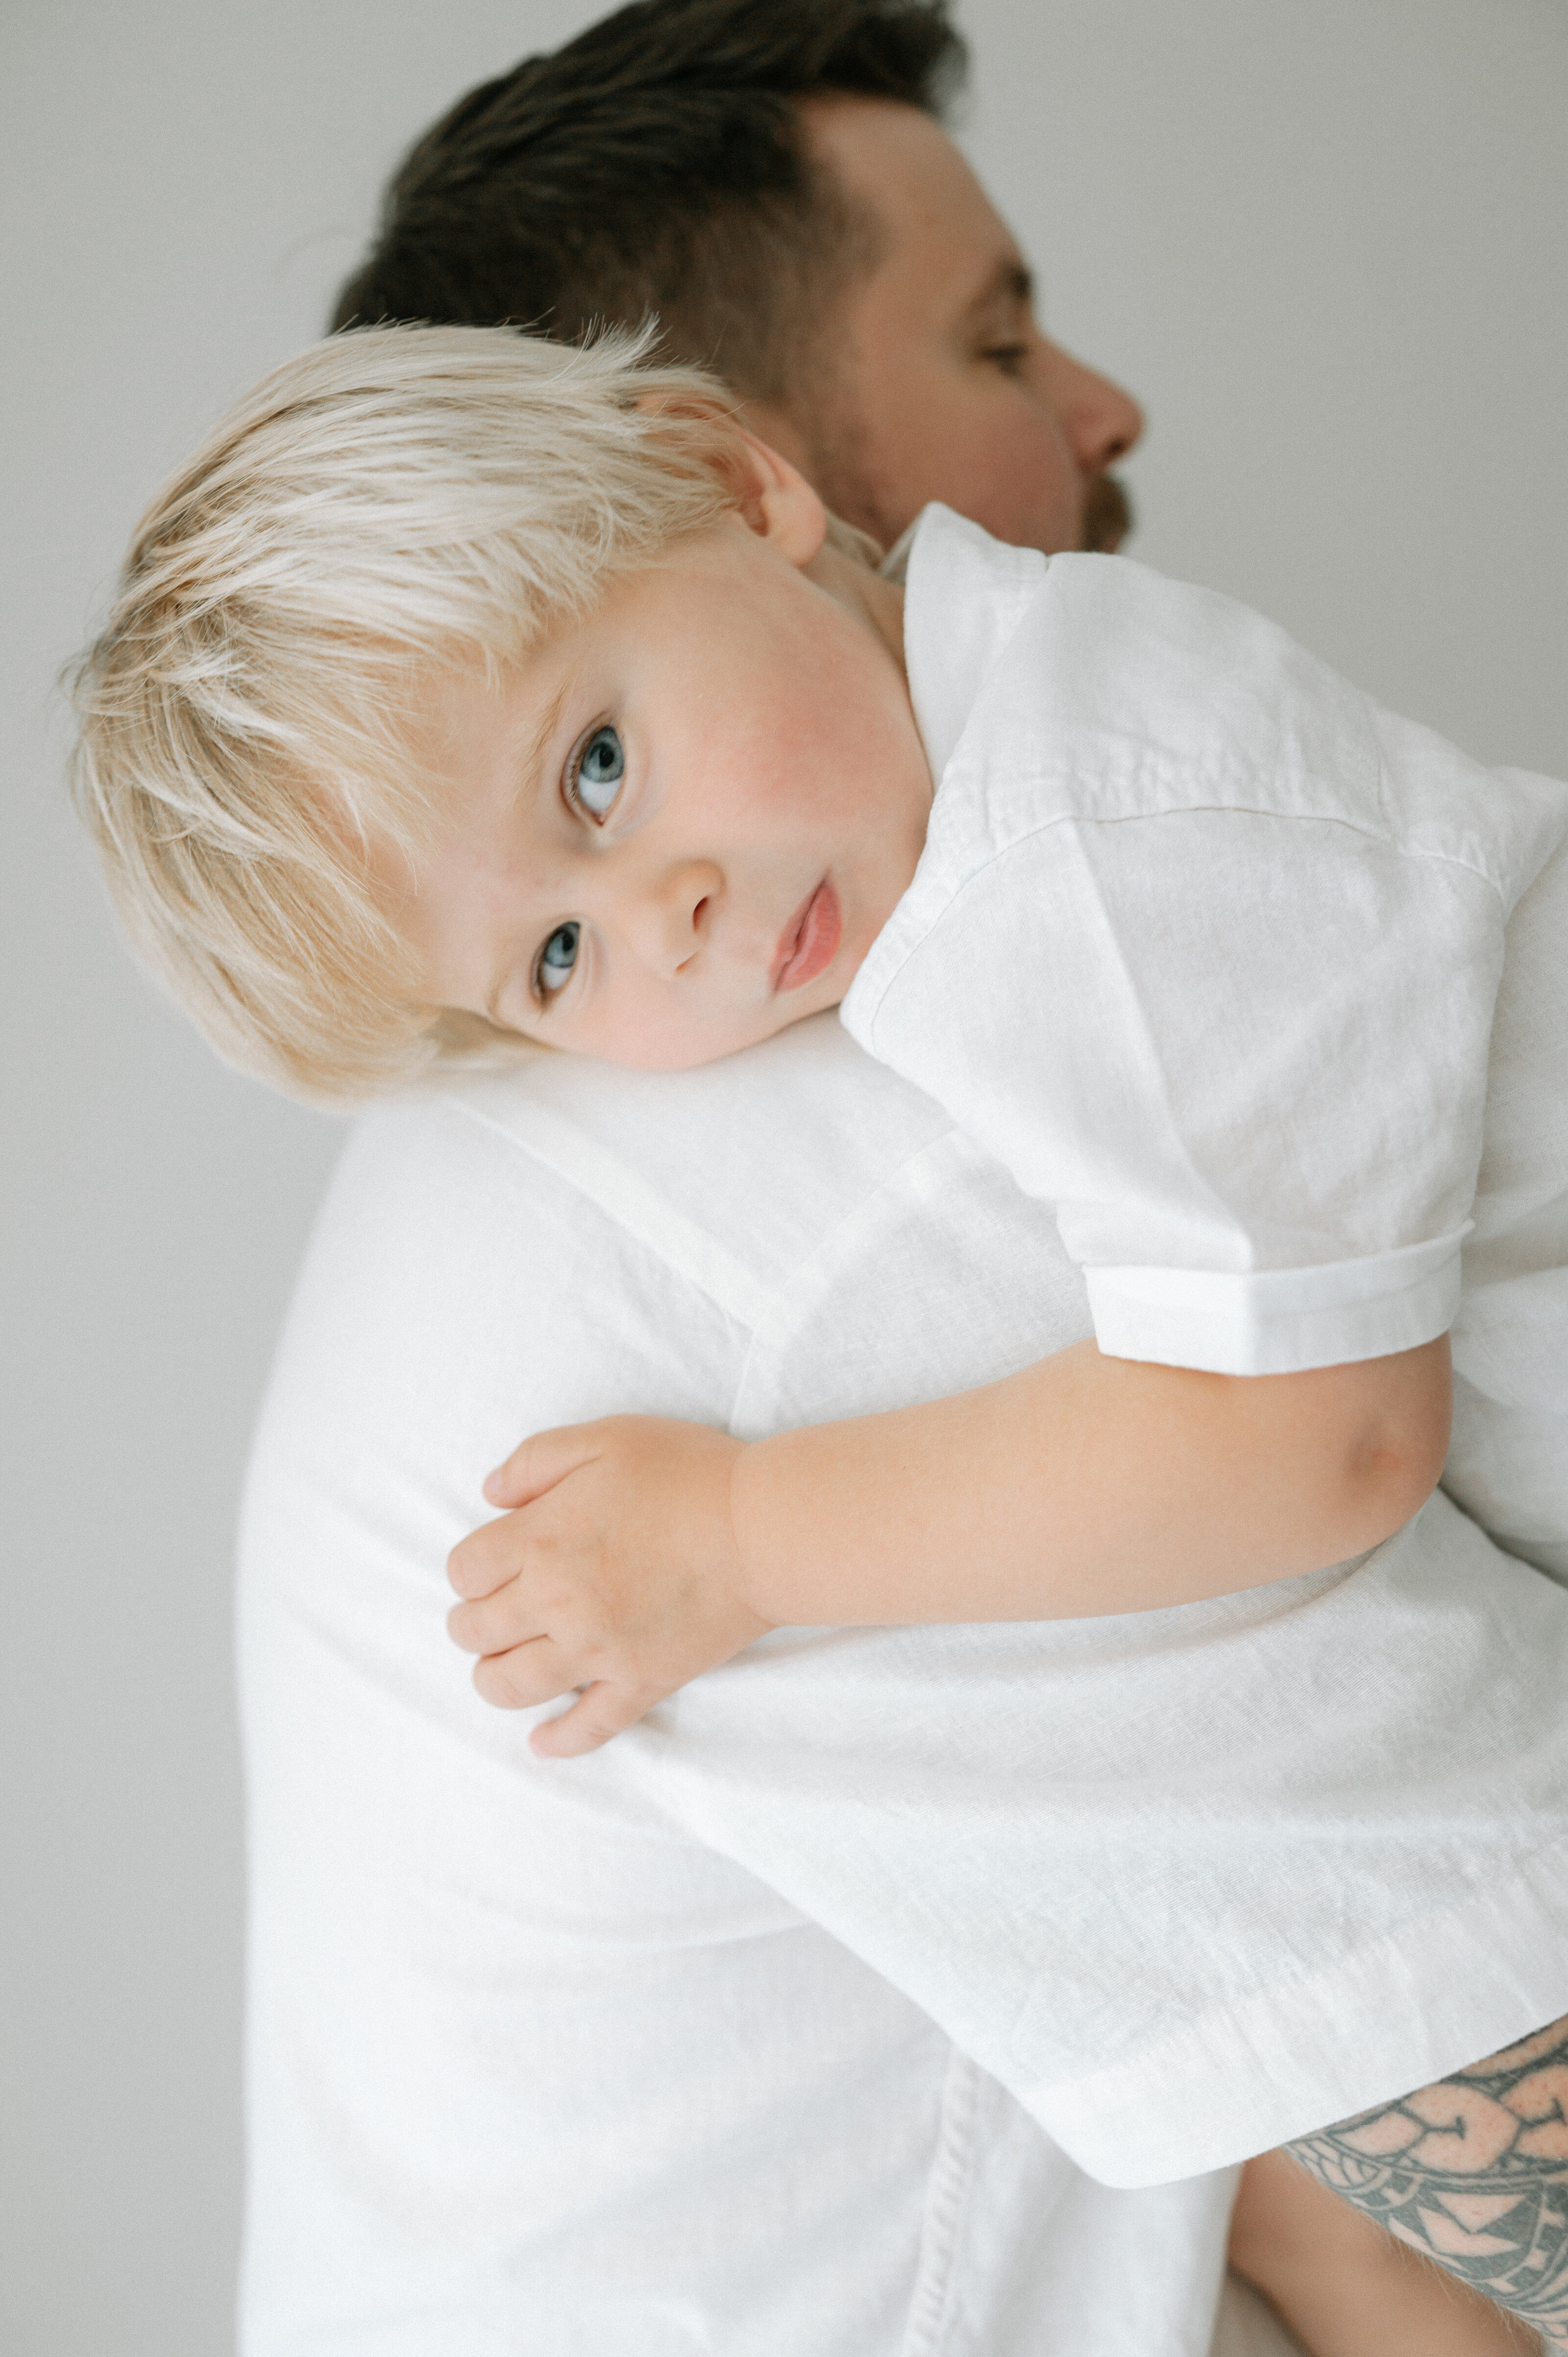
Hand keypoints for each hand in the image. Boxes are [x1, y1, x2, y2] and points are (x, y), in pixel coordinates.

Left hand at [446, 1415, 772, 1757]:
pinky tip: (539, 1741)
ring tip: (504, 1664)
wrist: (762, 1529)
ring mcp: (597, 1652)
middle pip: (475, 1632)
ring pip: (512, 1686)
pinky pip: (588, 1728)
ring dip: (492, 1678)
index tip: (489, 1562)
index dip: (469, 1568)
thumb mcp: (604, 1437)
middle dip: (471, 1621)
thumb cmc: (687, 1474)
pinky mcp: (640, 1683)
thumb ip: (535, 1460)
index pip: (464, 1571)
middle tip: (490, 1611)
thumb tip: (489, 1494)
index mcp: (540, 1540)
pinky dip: (558, 1741)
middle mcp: (556, 1604)